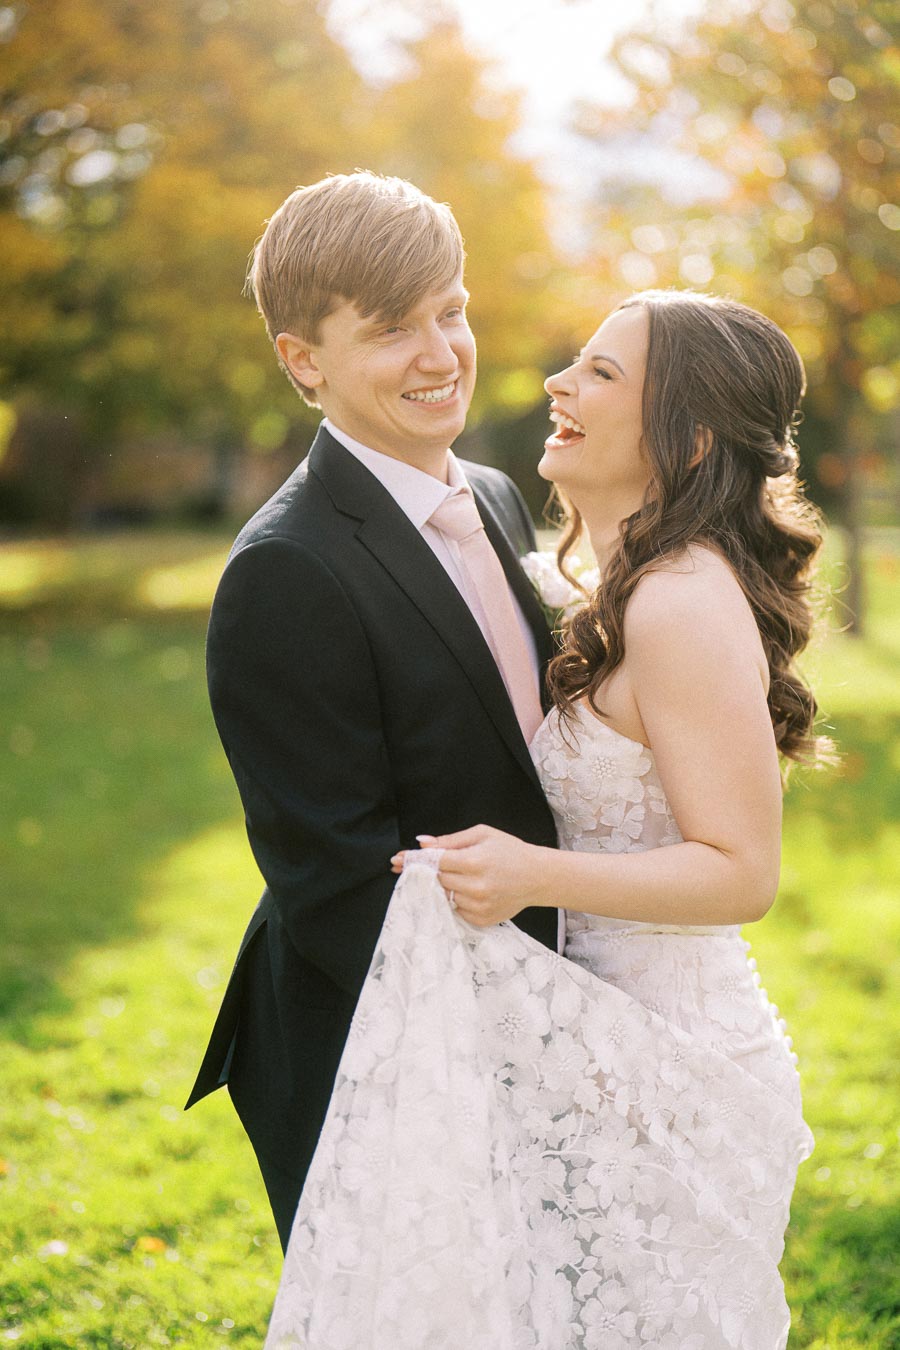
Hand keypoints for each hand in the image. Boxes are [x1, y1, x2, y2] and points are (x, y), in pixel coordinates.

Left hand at [390, 825, 550, 926]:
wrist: (538, 877)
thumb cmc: (509, 851)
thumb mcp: (482, 835)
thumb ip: (450, 840)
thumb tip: (422, 842)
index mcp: (475, 861)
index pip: (435, 861)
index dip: (414, 859)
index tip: (396, 859)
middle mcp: (476, 886)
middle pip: (437, 880)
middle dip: (427, 872)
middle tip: (417, 865)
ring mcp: (479, 905)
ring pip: (444, 896)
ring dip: (442, 887)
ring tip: (456, 876)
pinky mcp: (482, 919)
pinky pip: (456, 910)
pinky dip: (456, 900)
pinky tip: (467, 890)